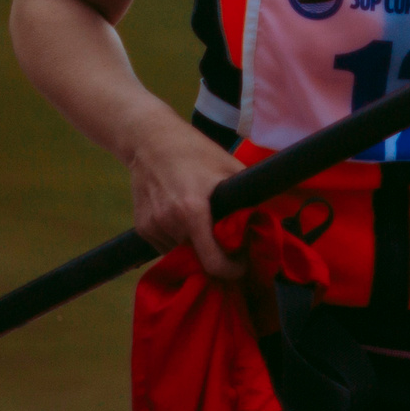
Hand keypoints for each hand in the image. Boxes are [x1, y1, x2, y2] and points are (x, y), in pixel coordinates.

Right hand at [126, 119, 246, 277]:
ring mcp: (153, 226)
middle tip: (224, 238)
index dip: (232, 270)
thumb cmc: (193, 150)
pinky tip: (180, 217)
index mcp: (192, 211)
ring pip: (181, 253)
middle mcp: (169, 223)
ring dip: (194, 246)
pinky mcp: (142, 227)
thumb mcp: (228, 167)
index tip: (241, 262)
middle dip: (214, 253)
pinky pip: (165, 246)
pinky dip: (176, 239)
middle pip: (199, 257)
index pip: (213, 263)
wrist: (148, 140)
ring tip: (200, 222)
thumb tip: (267, 220)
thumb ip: (248, 197)